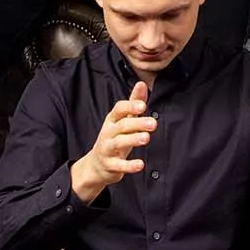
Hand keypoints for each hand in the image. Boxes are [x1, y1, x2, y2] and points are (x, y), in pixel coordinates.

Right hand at [71, 82, 155, 202]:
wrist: (96, 165)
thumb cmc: (113, 139)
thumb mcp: (122, 120)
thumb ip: (133, 103)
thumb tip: (142, 84)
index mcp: (112, 120)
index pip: (119, 109)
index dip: (130, 106)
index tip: (143, 105)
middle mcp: (108, 132)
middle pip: (122, 125)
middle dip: (137, 123)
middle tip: (153, 123)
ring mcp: (107, 149)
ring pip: (119, 143)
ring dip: (132, 140)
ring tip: (146, 138)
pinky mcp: (109, 165)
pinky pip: (118, 165)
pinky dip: (129, 165)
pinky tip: (140, 165)